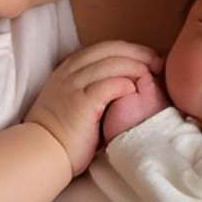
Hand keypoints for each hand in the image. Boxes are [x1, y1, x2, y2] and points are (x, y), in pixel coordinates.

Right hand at [24, 41, 161, 174]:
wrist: (42, 154)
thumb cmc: (63, 134)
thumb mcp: (75, 100)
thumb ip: (95, 88)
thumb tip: (129, 85)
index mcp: (70, 68)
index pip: (107, 47)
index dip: (132, 49)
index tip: (151, 58)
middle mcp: (71, 71)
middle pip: (113, 50)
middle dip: (140, 53)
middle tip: (159, 64)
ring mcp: (74, 85)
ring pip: (113, 63)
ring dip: (137, 68)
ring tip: (152, 78)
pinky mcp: (81, 102)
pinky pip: (110, 85)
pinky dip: (126, 85)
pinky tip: (136, 92)